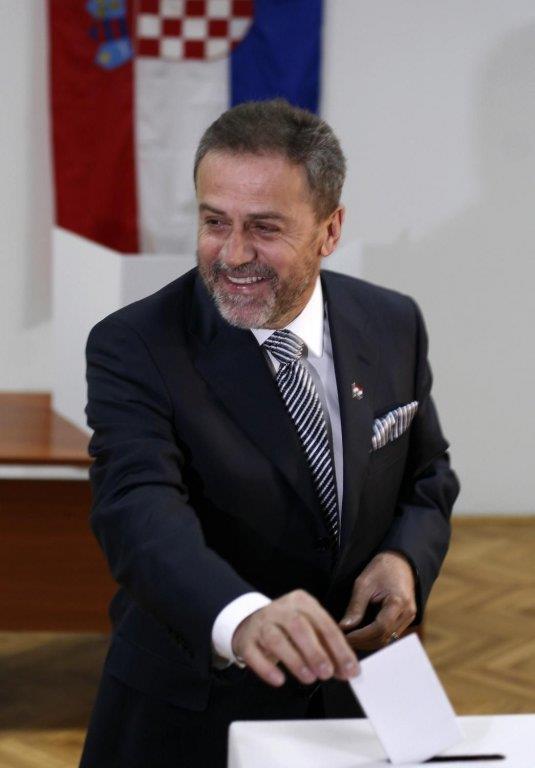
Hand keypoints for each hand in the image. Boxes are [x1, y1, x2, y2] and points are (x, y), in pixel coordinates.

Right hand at [231, 589, 358, 686]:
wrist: (251, 622)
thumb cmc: (288, 628)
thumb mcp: (310, 629)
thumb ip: (328, 648)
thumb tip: (347, 670)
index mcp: (302, 602)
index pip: (324, 623)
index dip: (339, 648)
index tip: (350, 669)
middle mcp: (280, 609)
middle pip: (298, 626)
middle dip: (315, 651)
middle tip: (327, 673)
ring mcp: (261, 623)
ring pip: (276, 639)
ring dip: (295, 660)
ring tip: (309, 678)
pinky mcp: (246, 640)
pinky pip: (254, 654)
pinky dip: (267, 669)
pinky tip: (279, 680)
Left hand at [339, 551, 416, 649]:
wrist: (400, 562)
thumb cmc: (381, 569)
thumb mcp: (364, 583)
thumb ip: (355, 607)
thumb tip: (344, 627)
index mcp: (398, 602)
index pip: (380, 628)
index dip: (361, 636)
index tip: (345, 636)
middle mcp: (407, 613)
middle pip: (384, 637)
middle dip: (363, 641)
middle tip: (344, 639)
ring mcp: (409, 618)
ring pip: (387, 639)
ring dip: (369, 642)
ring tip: (351, 637)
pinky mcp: (405, 620)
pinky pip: (390, 634)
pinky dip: (375, 637)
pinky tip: (362, 634)